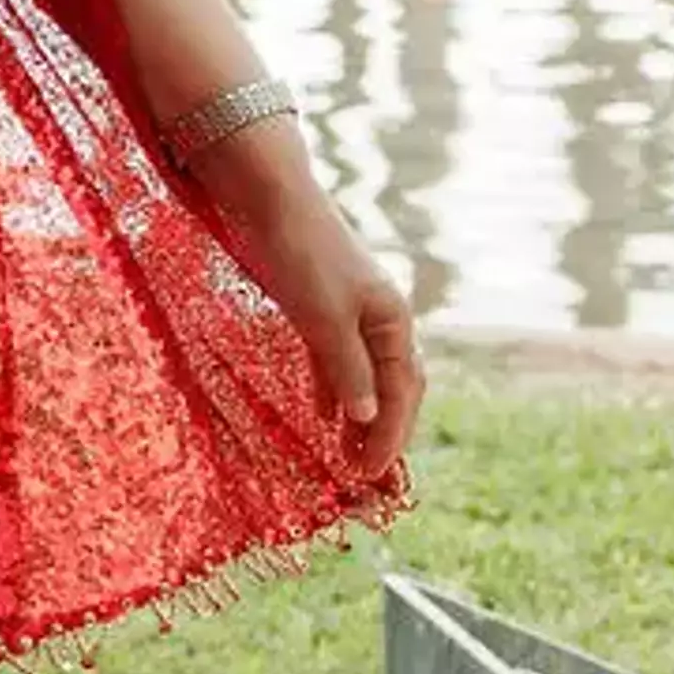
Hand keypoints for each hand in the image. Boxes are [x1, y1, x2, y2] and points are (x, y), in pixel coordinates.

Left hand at [192, 122, 422, 478]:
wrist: (270, 197)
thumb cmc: (300, 257)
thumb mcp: (324, 320)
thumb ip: (347, 369)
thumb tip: (366, 417)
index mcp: (393, 320)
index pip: (402, 391)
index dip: (389, 435)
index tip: (371, 475)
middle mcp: (381, 317)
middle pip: (393, 386)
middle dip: (382, 431)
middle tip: (364, 476)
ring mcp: (352, 310)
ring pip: (365, 375)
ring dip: (359, 415)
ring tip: (346, 456)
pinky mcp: (322, 305)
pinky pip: (338, 359)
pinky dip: (334, 388)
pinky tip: (323, 414)